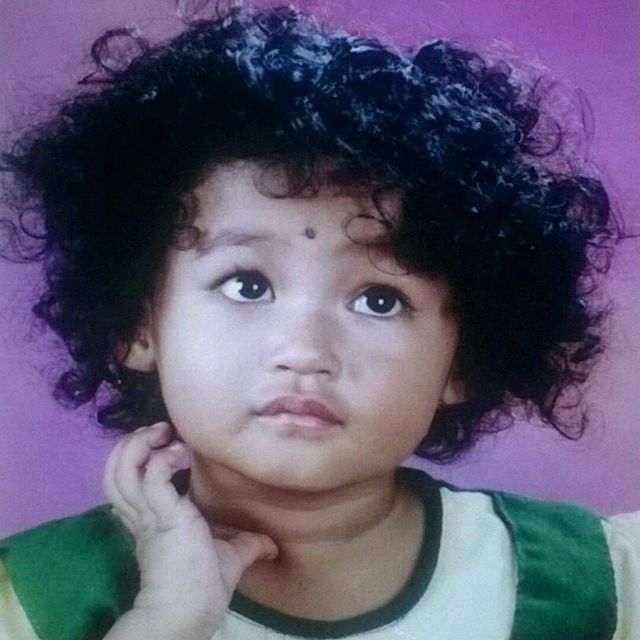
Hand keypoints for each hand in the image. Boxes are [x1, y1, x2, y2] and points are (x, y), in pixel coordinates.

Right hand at [102, 421, 278, 639]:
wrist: (190, 612)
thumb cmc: (203, 589)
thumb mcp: (226, 559)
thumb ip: (245, 546)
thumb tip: (270, 545)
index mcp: (150, 521)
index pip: (126, 482)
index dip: (137, 458)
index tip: (165, 445)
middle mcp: (142, 515)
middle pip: (115, 470)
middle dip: (131, 444)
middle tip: (158, 432)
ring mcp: (149, 514)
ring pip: (121, 470)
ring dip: (139, 445)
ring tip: (163, 435)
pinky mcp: (163, 515)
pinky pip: (151, 476)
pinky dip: (162, 459)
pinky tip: (180, 454)